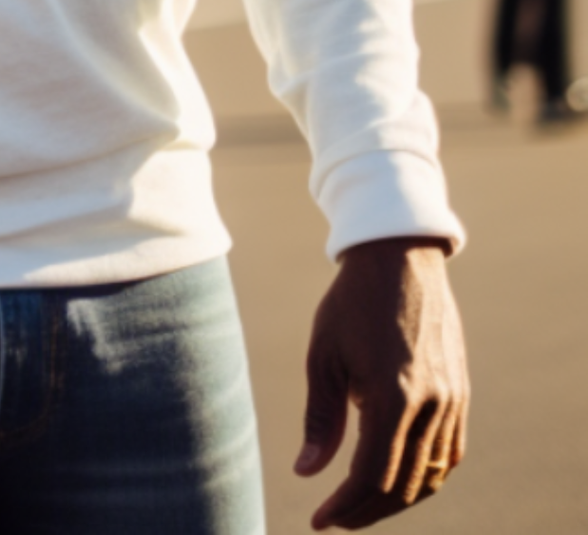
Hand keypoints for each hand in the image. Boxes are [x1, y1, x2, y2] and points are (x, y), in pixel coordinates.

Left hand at [296, 238, 467, 527]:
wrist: (399, 261)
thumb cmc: (350, 304)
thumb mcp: (323, 356)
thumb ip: (320, 418)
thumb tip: (308, 473)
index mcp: (393, 396)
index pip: (372, 475)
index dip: (345, 505)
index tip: (320, 520)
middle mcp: (431, 406)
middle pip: (403, 484)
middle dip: (366, 510)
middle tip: (335, 518)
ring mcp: (453, 402)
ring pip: (431, 476)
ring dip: (396, 499)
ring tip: (360, 505)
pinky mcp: (462, 395)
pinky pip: (448, 455)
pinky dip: (424, 476)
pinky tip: (397, 480)